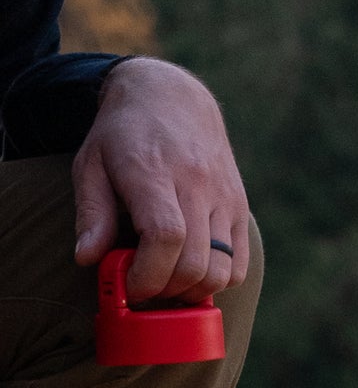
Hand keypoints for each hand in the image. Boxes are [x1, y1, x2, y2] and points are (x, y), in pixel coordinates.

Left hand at [73, 57, 250, 304]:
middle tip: (143, 285)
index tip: (129, 284)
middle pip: (194, 262)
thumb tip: (88, 259)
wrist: (172, 97)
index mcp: (153, 172)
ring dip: (193, 290)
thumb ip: (91, 213)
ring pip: (221, 270)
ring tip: (168, 279)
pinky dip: (217, 280)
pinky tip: (192, 270)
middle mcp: (195, 183)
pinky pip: (239, 264)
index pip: (165, 237)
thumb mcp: (91, 164)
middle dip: (165, 288)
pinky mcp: (239, 206)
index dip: (147, 274)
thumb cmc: (124, 135)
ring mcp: (223, 196)